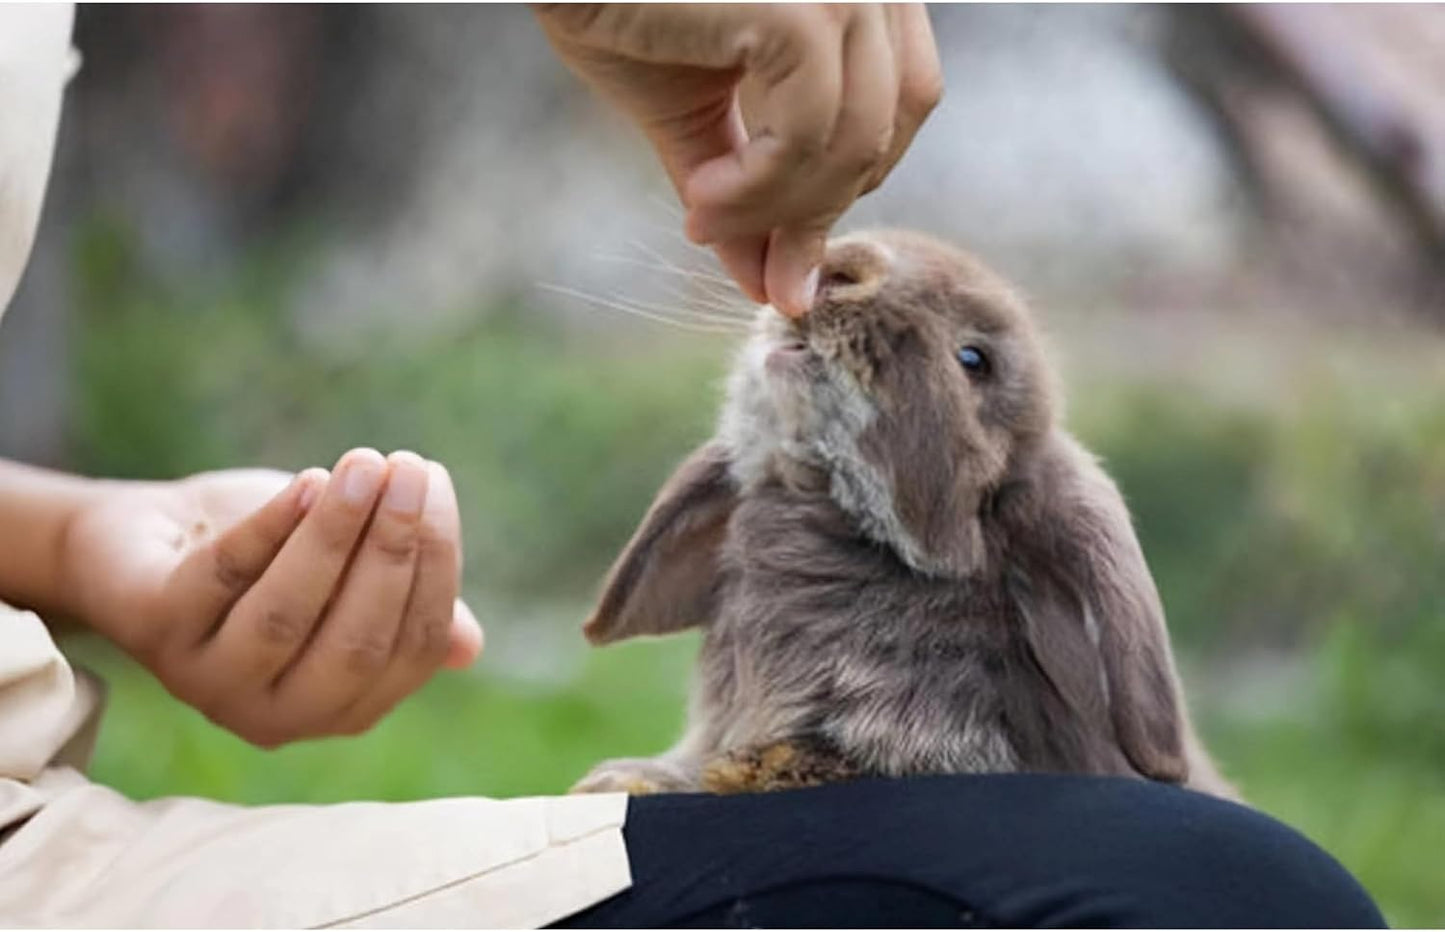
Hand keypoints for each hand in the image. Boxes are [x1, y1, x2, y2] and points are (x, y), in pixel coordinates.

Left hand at [61, 449, 483, 747]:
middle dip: (392, 548)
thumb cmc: (268, 557)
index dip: (435, 567)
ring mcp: (209, 680)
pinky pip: (223, 575)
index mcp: (341, 709)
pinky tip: (308, 481)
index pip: (412, 650)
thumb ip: (403, 608)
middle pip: (356, 643)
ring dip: (335, 533)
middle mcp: (276, 714)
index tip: (436, 486)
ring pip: (287, 613)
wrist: (149, 538)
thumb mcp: (347, 580)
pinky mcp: (152, 630)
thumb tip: (468, 648)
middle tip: (408, 468)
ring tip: (364, 464)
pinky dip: (271, 525)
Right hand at [534, 3, 942, 315]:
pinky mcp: (802, 8)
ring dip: (780, 209)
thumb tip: (779, 290)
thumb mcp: (699, 114)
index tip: (781, 251)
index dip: (848, 181)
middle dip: (818, 208)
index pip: (902, 102)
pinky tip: (699, 199)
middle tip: (752, 261)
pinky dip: (756, 190)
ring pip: (855, 143)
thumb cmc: (617, 4)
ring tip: (703, 221)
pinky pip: (806, 137)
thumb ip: (751, 192)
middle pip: (890, 126)